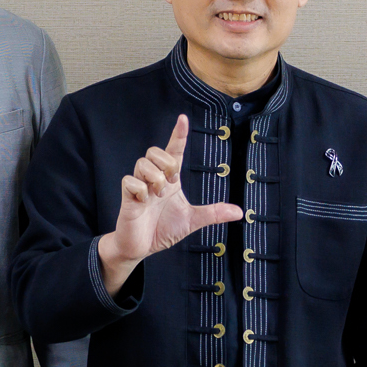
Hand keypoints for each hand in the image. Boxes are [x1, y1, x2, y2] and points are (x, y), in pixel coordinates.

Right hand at [98, 114, 243, 293]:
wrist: (142, 248)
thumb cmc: (163, 230)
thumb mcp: (192, 220)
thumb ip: (213, 213)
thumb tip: (239, 212)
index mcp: (170, 180)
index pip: (174, 150)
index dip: (178, 134)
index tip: (183, 119)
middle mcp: (154, 179)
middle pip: (155, 151)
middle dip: (166, 162)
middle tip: (171, 182)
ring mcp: (139, 186)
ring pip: (142, 162)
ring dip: (155, 177)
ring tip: (158, 194)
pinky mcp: (127, 197)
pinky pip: (130, 181)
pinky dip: (140, 190)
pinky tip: (144, 201)